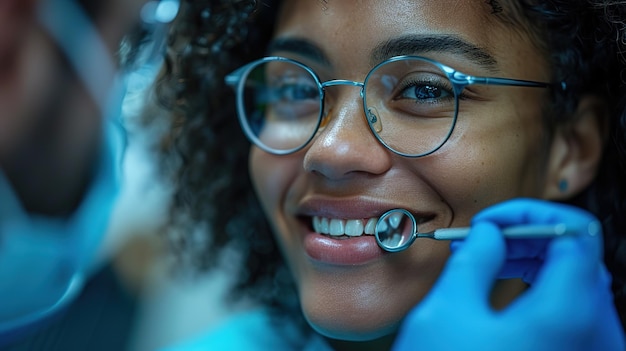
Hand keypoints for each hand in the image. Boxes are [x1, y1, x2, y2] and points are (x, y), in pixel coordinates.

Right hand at [393, 199, 624, 350]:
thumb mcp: (447, 311)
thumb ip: (474, 258)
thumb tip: (489, 233)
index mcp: (567, 313)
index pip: (574, 231)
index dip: (529, 213)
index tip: (492, 220)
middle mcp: (593, 333)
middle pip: (579, 255)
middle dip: (528, 236)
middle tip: (485, 237)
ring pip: (577, 282)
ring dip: (535, 259)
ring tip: (489, 258)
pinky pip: (572, 311)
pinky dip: (541, 288)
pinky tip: (505, 288)